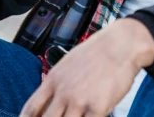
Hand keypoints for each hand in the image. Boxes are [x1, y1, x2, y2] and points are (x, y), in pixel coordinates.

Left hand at [20, 18, 153, 116]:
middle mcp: (63, 92)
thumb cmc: (98, 52)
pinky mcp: (98, 108)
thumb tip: (50, 98)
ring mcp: (80, 101)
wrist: (122, 44)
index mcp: (54, 80)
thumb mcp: (68, 63)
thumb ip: (57, 82)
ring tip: (76, 116)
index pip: (31, 109)